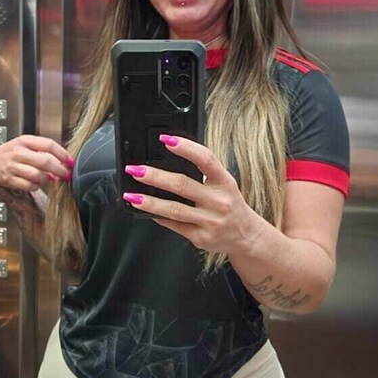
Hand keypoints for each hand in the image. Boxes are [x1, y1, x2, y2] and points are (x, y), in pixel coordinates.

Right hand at [0, 135, 73, 192]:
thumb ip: (43, 150)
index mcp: (24, 141)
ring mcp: (12, 166)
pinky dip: (36, 186)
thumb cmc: (13, 153)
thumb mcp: (26, 145)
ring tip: (49, 178)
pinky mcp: (9, 179)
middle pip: (45, 161)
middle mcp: (18, 152)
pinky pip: (29, 185)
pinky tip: (36, 183)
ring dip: (47, 179)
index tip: (70, 162)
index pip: (48, 144)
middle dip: (59, 170)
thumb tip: (64, 161)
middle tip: (66, 174)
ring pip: (37, 175)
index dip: (62, 154)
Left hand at [123, 136, 258, 255]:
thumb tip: (170, 160)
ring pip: (174, 209)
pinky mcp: (200, 237)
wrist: (246, 236)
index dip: (185, 147)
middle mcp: (218, 201)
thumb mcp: (224, 184)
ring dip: (149, 202)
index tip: (165, 140)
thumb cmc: (230, 205)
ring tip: (131, 196)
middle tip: (135, 170)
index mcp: (224, 182)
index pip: (205, 159)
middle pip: (182, 185)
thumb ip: (203, 173)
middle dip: (154, 176)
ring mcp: (210, 221)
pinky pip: (175, 226)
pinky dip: (159, 217)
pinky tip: (148, 211)